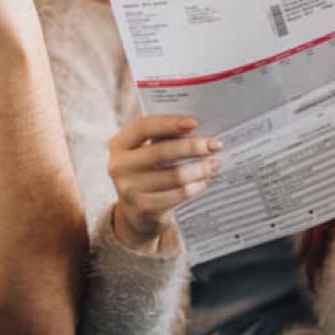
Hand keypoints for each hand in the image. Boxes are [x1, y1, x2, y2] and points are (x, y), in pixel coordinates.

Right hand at [107, 115, 221, 252]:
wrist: (135, 212)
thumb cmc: (147, 171)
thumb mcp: (144, 152)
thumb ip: (163, 138)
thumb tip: (198, 129)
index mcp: (119, 144)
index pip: (142, 127)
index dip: (168, 123)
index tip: (194, 123)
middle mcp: (119, 166)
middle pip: (161, 152)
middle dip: (192, 147)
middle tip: (215, 145)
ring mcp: (130, 189)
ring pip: (175, 175)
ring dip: (200, 168)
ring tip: (214, 163)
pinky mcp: (144, 208)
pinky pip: (179, 194)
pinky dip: (196, 185)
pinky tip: (204, 180)